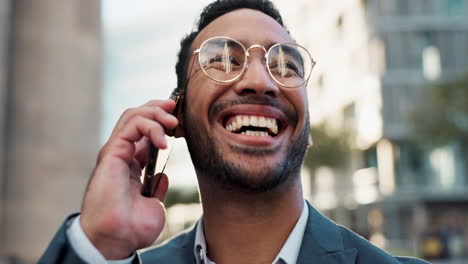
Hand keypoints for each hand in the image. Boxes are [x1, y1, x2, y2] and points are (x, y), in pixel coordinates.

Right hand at [79, 100, 177, 259]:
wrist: (118, 238)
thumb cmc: (132, 226)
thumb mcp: (154, 204)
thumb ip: (157, 187)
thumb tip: (163, 176)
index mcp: (131, 165)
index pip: (145, 131)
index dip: (162, 120)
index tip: (181, 121)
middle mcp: (122, 155)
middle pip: (138, 116)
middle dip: (160, 108)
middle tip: (178, 111)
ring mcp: (116, 152)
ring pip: (133, 115)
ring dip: (157, 113)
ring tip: (174, 124)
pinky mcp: (112, 152)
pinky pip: (130, 125)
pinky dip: (150, 126)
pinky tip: (163, 141)